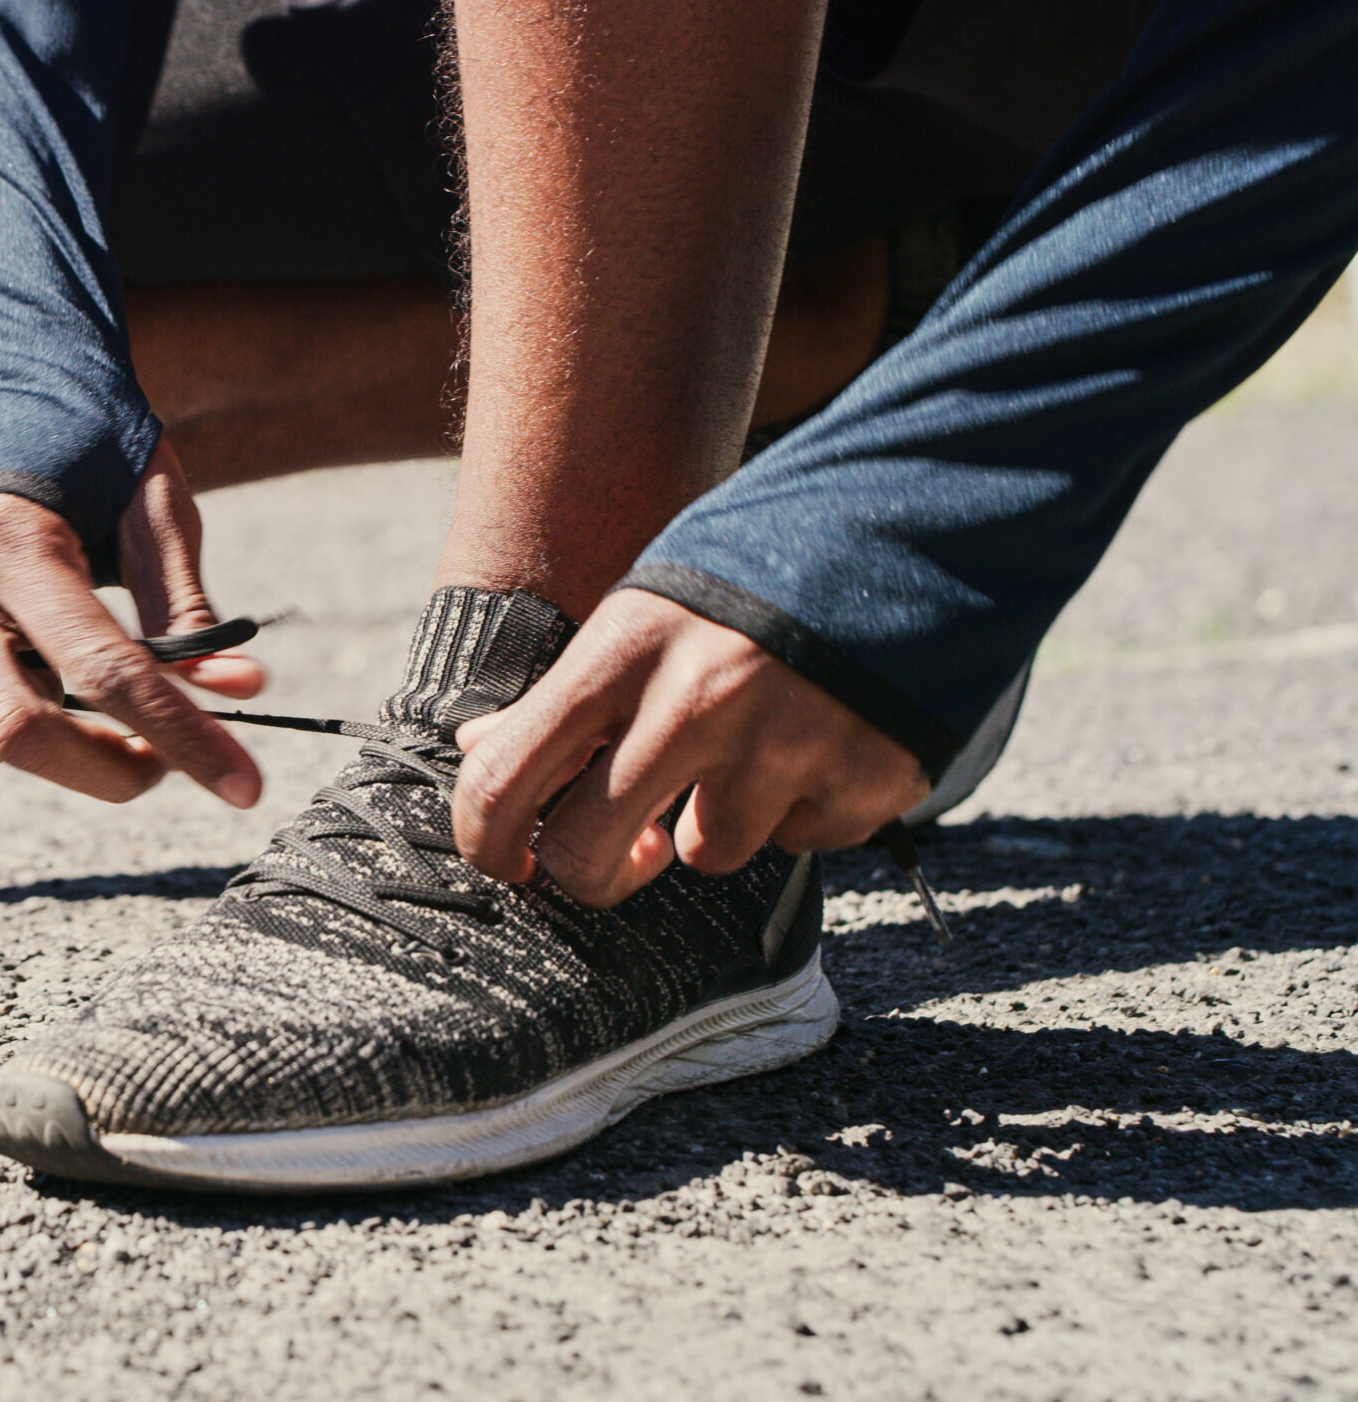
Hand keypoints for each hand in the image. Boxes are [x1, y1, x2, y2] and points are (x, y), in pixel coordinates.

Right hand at [0, 442, 265, 806]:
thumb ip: (188, 608)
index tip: (244, 789)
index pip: (106, 670)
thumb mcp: (152, 511)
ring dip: (43, 750)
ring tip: (75, 694)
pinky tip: (15, 664)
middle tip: (159, 764)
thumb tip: (238, 693)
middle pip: (18, 732)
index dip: (184, 738)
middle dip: (106, 772)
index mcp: (14, 537)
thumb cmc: (87, 453)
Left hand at [451, 590, 928, 906]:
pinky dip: (804, 808)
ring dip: (722, 820)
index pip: (504, 780)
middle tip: (629, 848)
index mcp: (624, 650)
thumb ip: (568, 689)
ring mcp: (783, 750)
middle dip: (598, 871)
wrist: (921, 531)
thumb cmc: (756, 574)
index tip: (511, 857)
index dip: (486, 842)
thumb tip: (480, 749)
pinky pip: (800, 841)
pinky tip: (823, 738)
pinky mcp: (861, 783)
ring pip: (707, 856)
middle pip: (586, 855)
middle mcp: (696, 705)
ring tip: (759, 742)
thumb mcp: (646, 607)